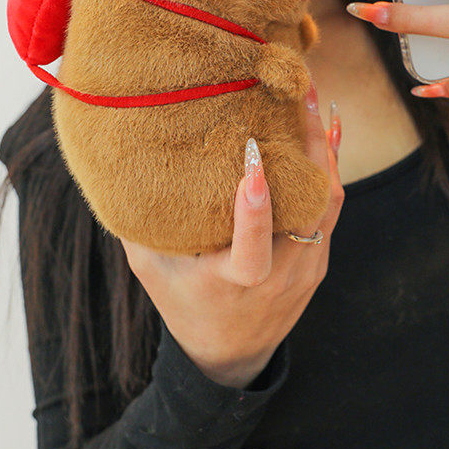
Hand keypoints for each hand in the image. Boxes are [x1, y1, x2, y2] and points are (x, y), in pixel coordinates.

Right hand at [121, 87, 343, 388]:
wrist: (233, 354)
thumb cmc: (184, 303)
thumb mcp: (152, 270)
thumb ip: (141, 223)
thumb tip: (118, 164)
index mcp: (238, 282)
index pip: (253, 250)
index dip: (255, 212)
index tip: (253, 167)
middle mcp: (281, 275)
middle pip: (309, 212)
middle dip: (309, 151)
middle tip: (298, 94)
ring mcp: (307, 266)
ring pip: (329, 202)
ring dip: (324, 149)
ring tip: (310, 97)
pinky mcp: (320, 257)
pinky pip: (331, 206)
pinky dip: (329, 166)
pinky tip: (326, 128)